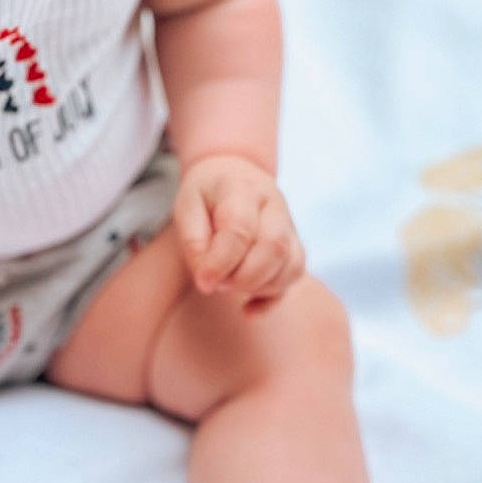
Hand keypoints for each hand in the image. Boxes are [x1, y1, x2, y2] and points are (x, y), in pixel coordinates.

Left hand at [173, 154, 304, 312]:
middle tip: (217, 284)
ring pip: (291, 264)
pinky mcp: (294, 244)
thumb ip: (193, 241)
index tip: (203, 282)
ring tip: (229, 285)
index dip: (221, 262)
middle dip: (244, 277)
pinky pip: (295, 276)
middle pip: (274, 247)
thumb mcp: (187, 206)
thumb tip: (207, 280)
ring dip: (259, 287)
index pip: (240, 229)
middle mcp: (274, 204)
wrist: (233, 173)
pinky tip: (247, 309)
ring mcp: (289, 225)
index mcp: (242, 188)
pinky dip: (272, 299)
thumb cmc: (206, 194)